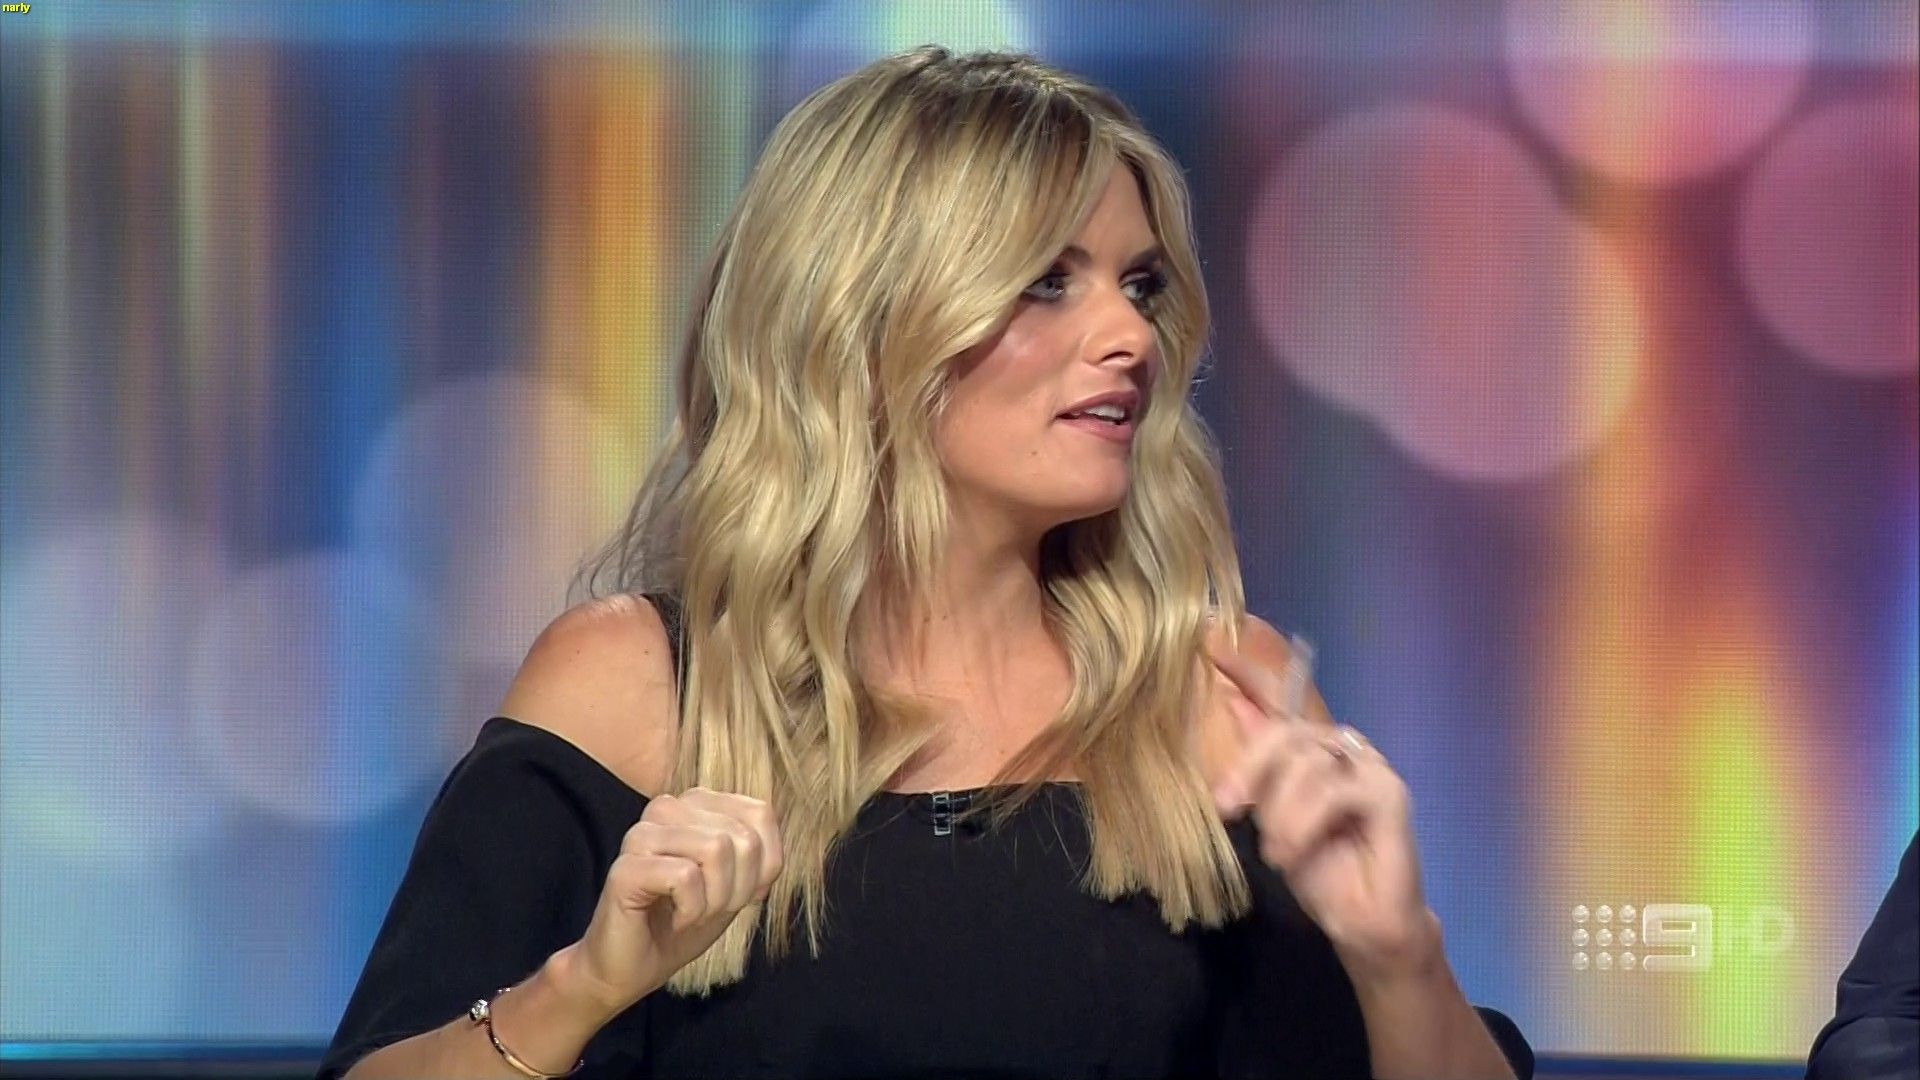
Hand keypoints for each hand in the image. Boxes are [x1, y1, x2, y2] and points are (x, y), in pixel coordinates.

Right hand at [557, 787, 783, 1012]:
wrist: (634, 968)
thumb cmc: (684, 921)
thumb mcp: (737, 883)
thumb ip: (758, 852)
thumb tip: (772, 838)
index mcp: (695, 804)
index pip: (760, 814)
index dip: (763, 866)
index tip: (734, 892)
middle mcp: (666, 808)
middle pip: (743, 836)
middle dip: (738, 888)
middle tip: (707, 908)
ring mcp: (642, 834)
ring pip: (716, 850)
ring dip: (714, 900)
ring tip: (690, 913)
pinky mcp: (625, 867)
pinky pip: (686, 877)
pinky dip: (691, 910)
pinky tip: (674, 919)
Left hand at [1208, 637, 1439, 980]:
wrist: (1361, 924)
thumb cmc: (1318, 872)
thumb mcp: (1273, 817)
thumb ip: (1259, 767)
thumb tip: (1233, 703)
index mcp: (1313, 751)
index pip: (1281, 701)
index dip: (1248, 671)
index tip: (1210, 644)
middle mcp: (1343, 749)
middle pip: (1287, 733)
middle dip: (1250, 769)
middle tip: (1228, 809)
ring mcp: (1370, 767)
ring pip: (1306, 761)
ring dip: (1281, 813)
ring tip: (1278, 853)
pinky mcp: (1389, 793)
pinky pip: (1333, 789)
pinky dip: (1305, 821)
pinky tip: (1295, 850)